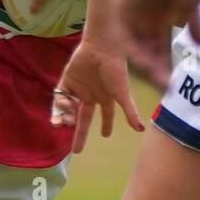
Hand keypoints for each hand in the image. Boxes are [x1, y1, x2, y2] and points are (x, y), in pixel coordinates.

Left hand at [50, 35, 144, 152]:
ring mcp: (79, 87)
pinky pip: (59, 95)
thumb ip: (130, 112)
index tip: (105, 136)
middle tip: (77, 151)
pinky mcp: (67, 79)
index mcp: (105, 97)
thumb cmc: (115, 69)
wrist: (102, 47)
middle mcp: (91, 94)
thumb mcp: (123, 93)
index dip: (106, 125)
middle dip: (80, 134)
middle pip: (84, 119)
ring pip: (70, 109)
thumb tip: (141, 129)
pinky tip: (62, 109)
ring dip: (66, 118)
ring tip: (65, 123)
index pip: (106, 115)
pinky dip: (58, 105)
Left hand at [117, 0, 199, 88]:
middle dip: (157, 72)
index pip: (160, 50)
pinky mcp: (120, 8)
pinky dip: (134, 49)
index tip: (177, 83)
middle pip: (148, 54)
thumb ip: (196, 24)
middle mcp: (141, 21)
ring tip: (159, 80)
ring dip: (147, 66)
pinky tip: (144, 62)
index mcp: (156, 19)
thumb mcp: (191, 1)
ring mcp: (130, 16)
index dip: (167, 66)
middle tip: (167, 89)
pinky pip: (125, 35)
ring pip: (136, 48)